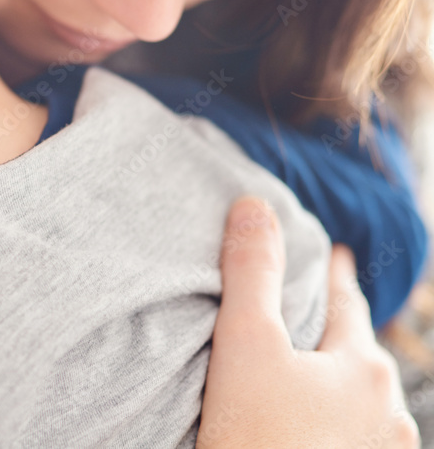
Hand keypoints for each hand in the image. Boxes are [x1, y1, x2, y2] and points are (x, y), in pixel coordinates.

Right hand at [197, 198, 418, 447]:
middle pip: (359, 357)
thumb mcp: (245, 347)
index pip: (347, 304)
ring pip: (361, 408)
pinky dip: (333, 428)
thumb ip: (251, 274)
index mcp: (361, 369)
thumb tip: (255, 205)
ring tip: (311, 382)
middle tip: (318, 314)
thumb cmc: (255, 442)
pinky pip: (351, 442)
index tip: (336, 254)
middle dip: (340, 334)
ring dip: (338, 389)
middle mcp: (386, 416)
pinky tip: (309, 435)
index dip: (335, 276)